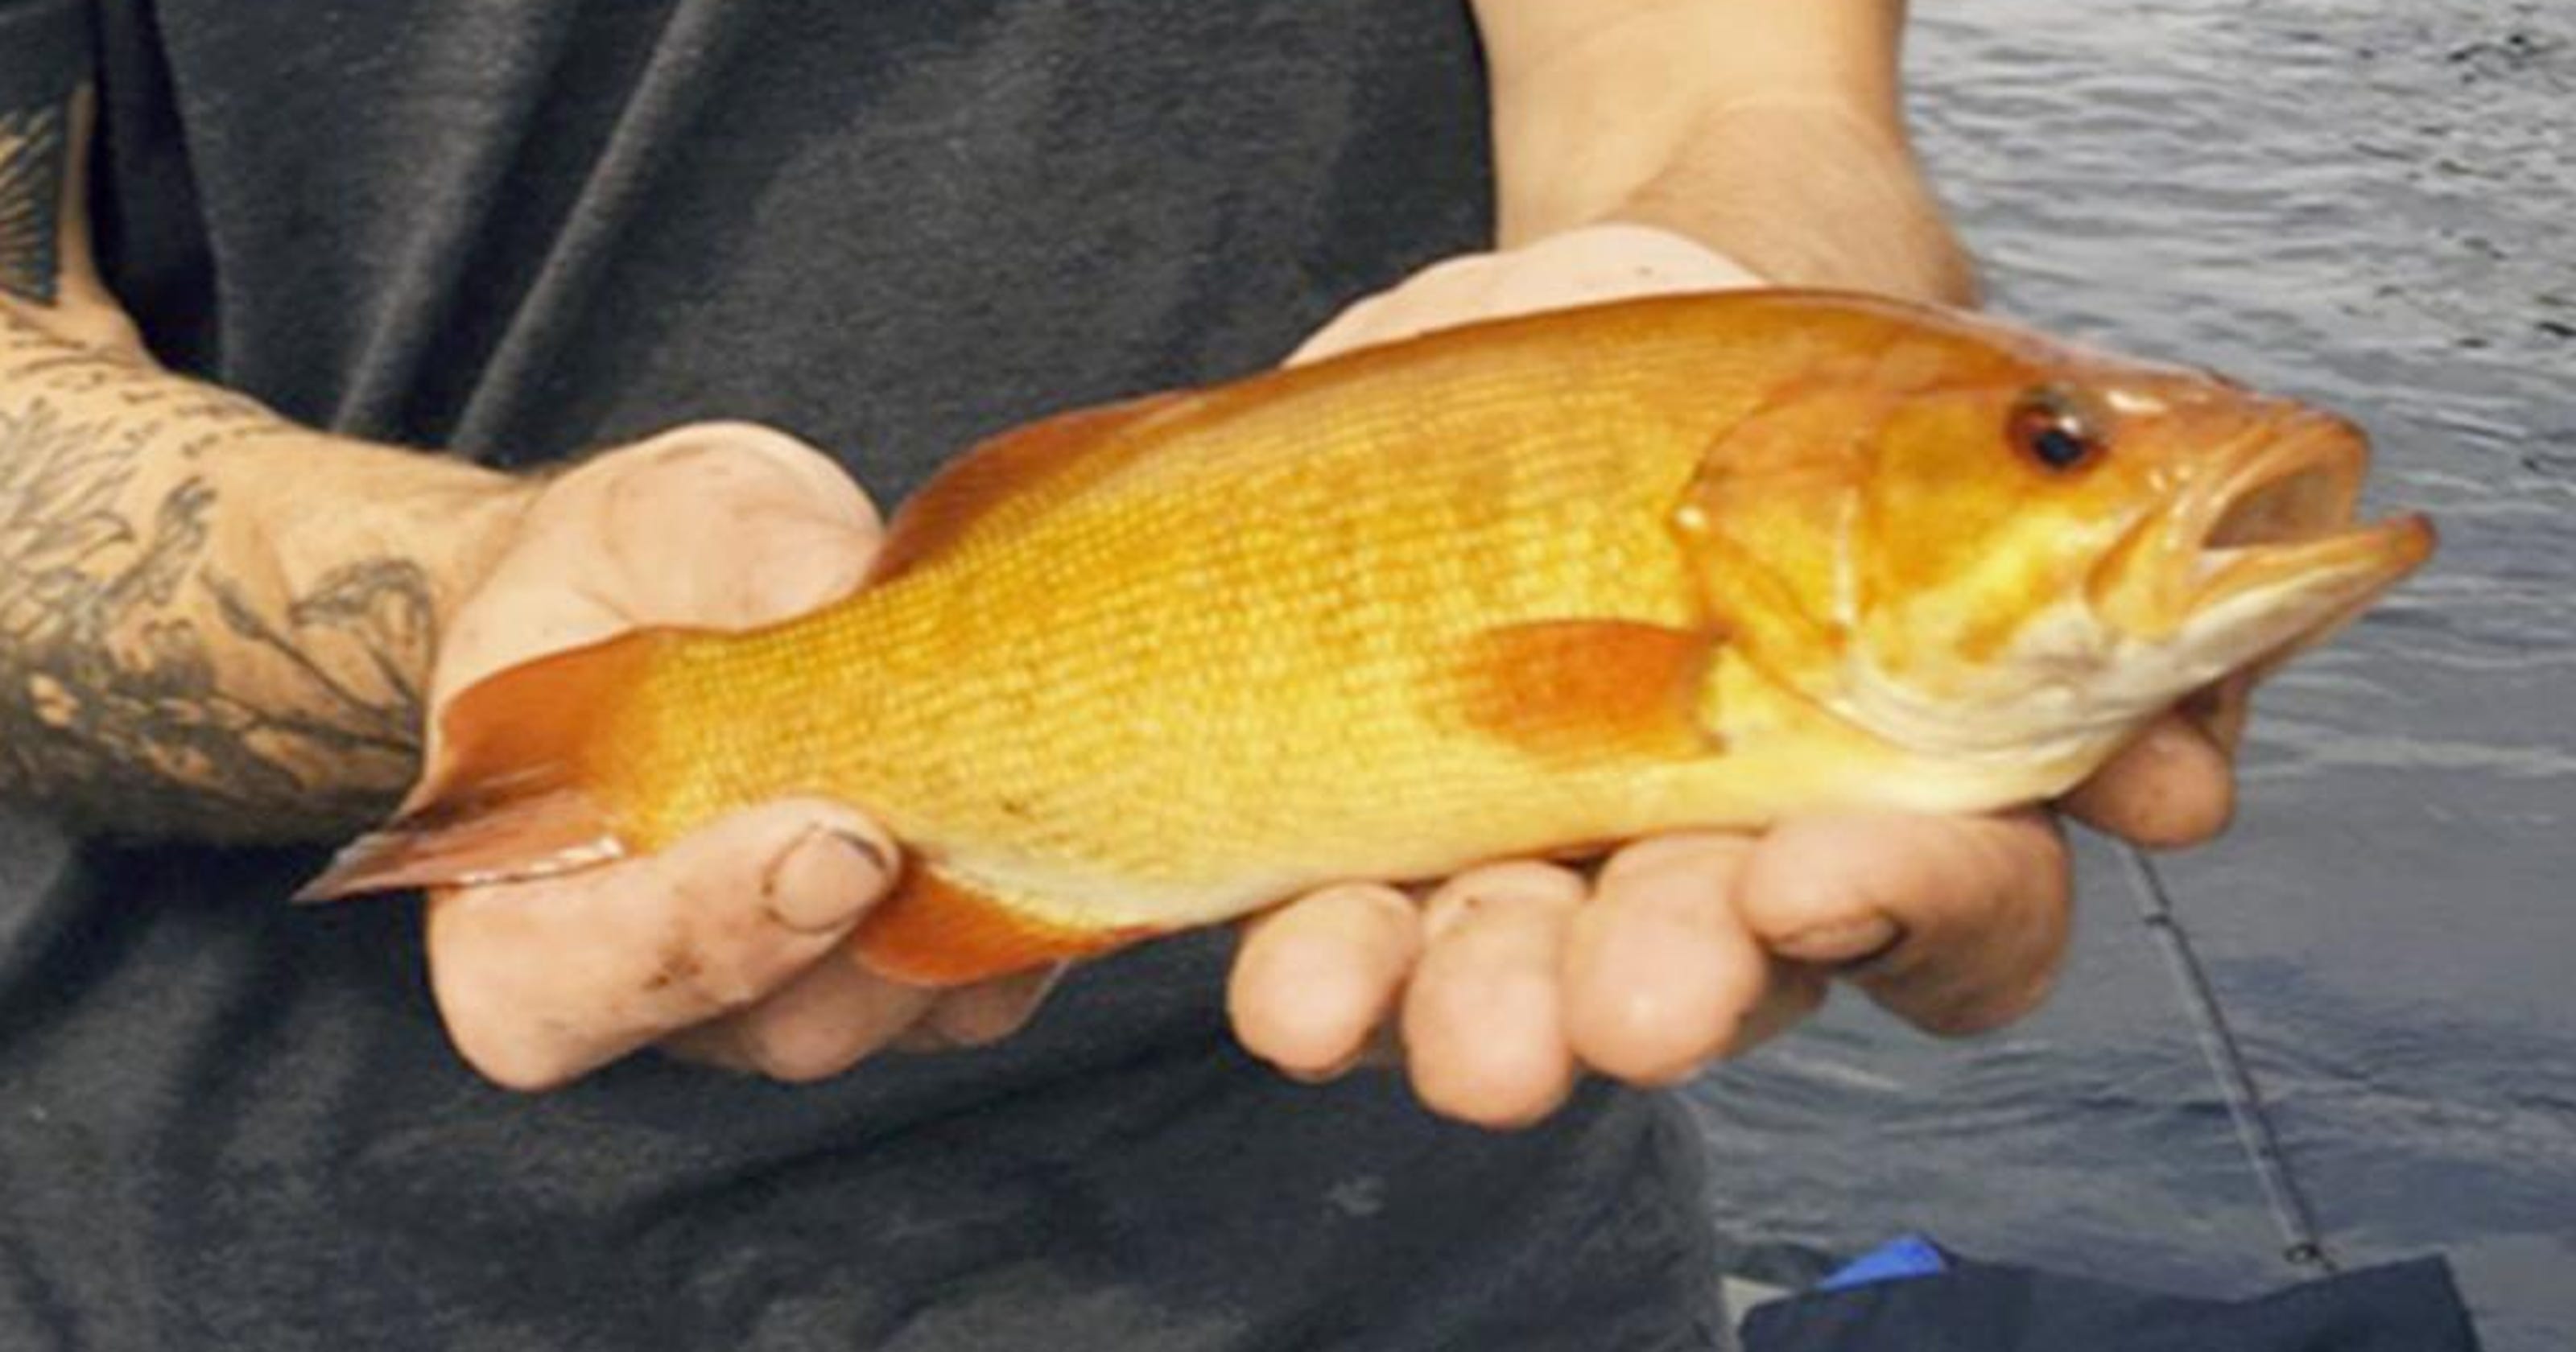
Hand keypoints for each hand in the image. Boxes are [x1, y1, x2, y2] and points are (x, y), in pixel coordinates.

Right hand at [420, 423, 1053, 1088]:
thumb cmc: (641, 568)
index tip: (823, 842)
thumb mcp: (663, 516)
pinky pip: (979, 996)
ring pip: (889, 1020)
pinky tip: (1061, 815)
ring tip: (1004, 785)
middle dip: (859, 941)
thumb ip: (737, 555)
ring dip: (958, 922)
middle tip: (918, 826)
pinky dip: (1029, 916)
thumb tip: (853, 588)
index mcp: (511, 895)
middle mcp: (650, 982)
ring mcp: (788, 994)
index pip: (560, 987)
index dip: (692, 934)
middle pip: (762, 1026)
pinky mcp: (907, 980)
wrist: (694, 596)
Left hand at [1231, 220, 2239, 1127]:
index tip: (1829, 867)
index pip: (1948, 923)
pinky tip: (1299, 996)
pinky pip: (1340, 939)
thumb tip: (2180, 795)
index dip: (1912, 918)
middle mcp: (1709, 873)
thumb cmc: (1821, 392)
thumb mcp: (1967, 435)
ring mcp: (1532, 866)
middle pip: (1713, 980)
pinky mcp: (1370, 829)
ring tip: (1469, 1027)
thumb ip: (2080, 604)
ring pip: (1519, 990)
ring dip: (1490, 1020)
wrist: (1621, 292)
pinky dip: (1323, 977)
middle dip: (1668, 992)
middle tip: (1640, 998)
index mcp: (1880, 802)